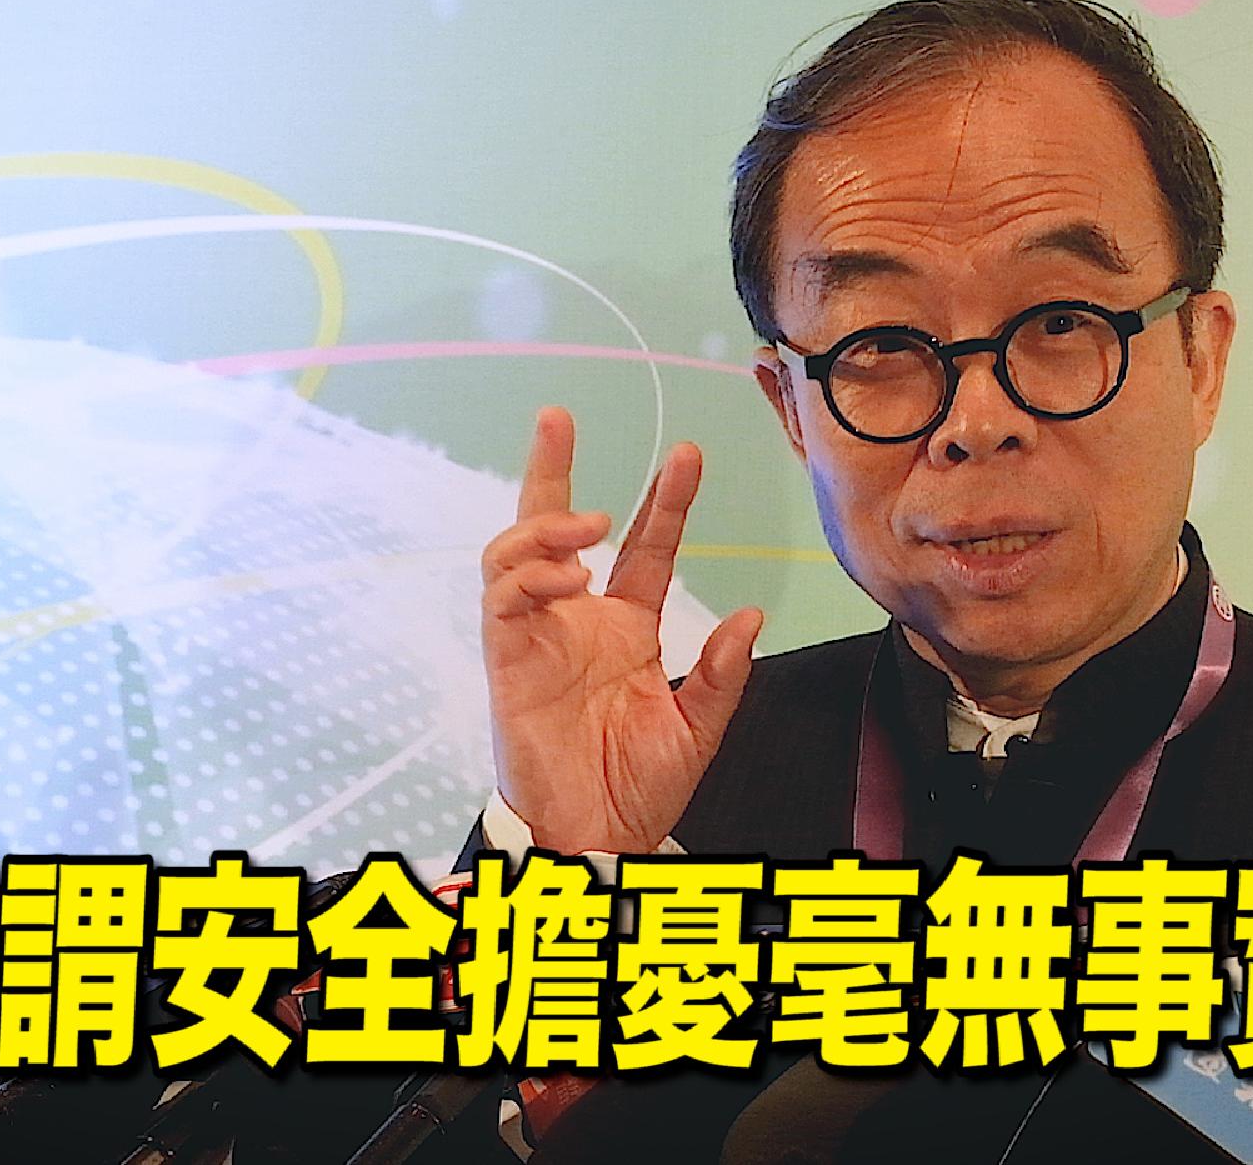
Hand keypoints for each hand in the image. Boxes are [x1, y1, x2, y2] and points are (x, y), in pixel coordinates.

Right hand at [481, 407, 763, 853]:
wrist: (596, 836)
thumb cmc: (639, 788)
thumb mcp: (698, 728)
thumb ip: (722, 673)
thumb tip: (750, 613)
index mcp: (627, 628)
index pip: (646, 549)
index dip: (665, 503)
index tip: (688, 455)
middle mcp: (577, 619)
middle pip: (556, 527)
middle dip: (552, 469)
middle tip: (558, 416)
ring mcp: (536, 634)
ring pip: (518, 553)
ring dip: (547, 526)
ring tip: (592, 526)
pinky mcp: (506, 657)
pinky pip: (502, 598)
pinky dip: (527, 574)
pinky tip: (564, 574)